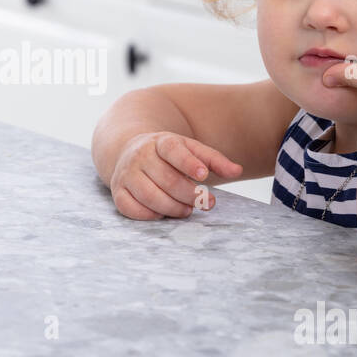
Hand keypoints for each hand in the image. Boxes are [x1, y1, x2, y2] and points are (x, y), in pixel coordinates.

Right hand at [110, 131, 242, 219]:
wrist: (128, 150)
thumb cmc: (166, 153)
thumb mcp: (189, 148)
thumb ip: (213, 159)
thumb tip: (238, 171)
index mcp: (160, 141)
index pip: (173, 150)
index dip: (188, 163)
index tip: (203, 176)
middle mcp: (140, 156)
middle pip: (167, 180)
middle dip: (190, 195)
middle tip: (206, 202)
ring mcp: (126, 174)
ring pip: (151, 197)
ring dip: (173, 208)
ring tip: (187, 210)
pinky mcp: (118, 192)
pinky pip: (132, 209)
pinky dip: (150, 215)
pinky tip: (163, 213)